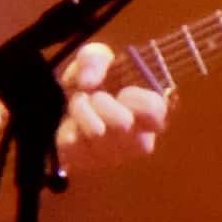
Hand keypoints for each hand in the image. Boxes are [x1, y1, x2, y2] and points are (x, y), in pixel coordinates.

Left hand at [52, 40, 168, 163]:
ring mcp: (112, 156)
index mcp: (151, 115)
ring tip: (81, 105)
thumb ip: (95, 59)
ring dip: (81, 109)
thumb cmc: (94, 83)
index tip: (123, 90)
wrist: (66, 105)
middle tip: (95, 96)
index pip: (156, 111)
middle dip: (101, 101)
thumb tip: (88, 82)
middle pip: (122, 123)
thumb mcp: (96, 58)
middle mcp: (137, 141)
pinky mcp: (86, 163)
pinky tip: (72, 123)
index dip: (136, 97)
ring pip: (96, 131)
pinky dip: (67, 126)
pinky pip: (73, 143)